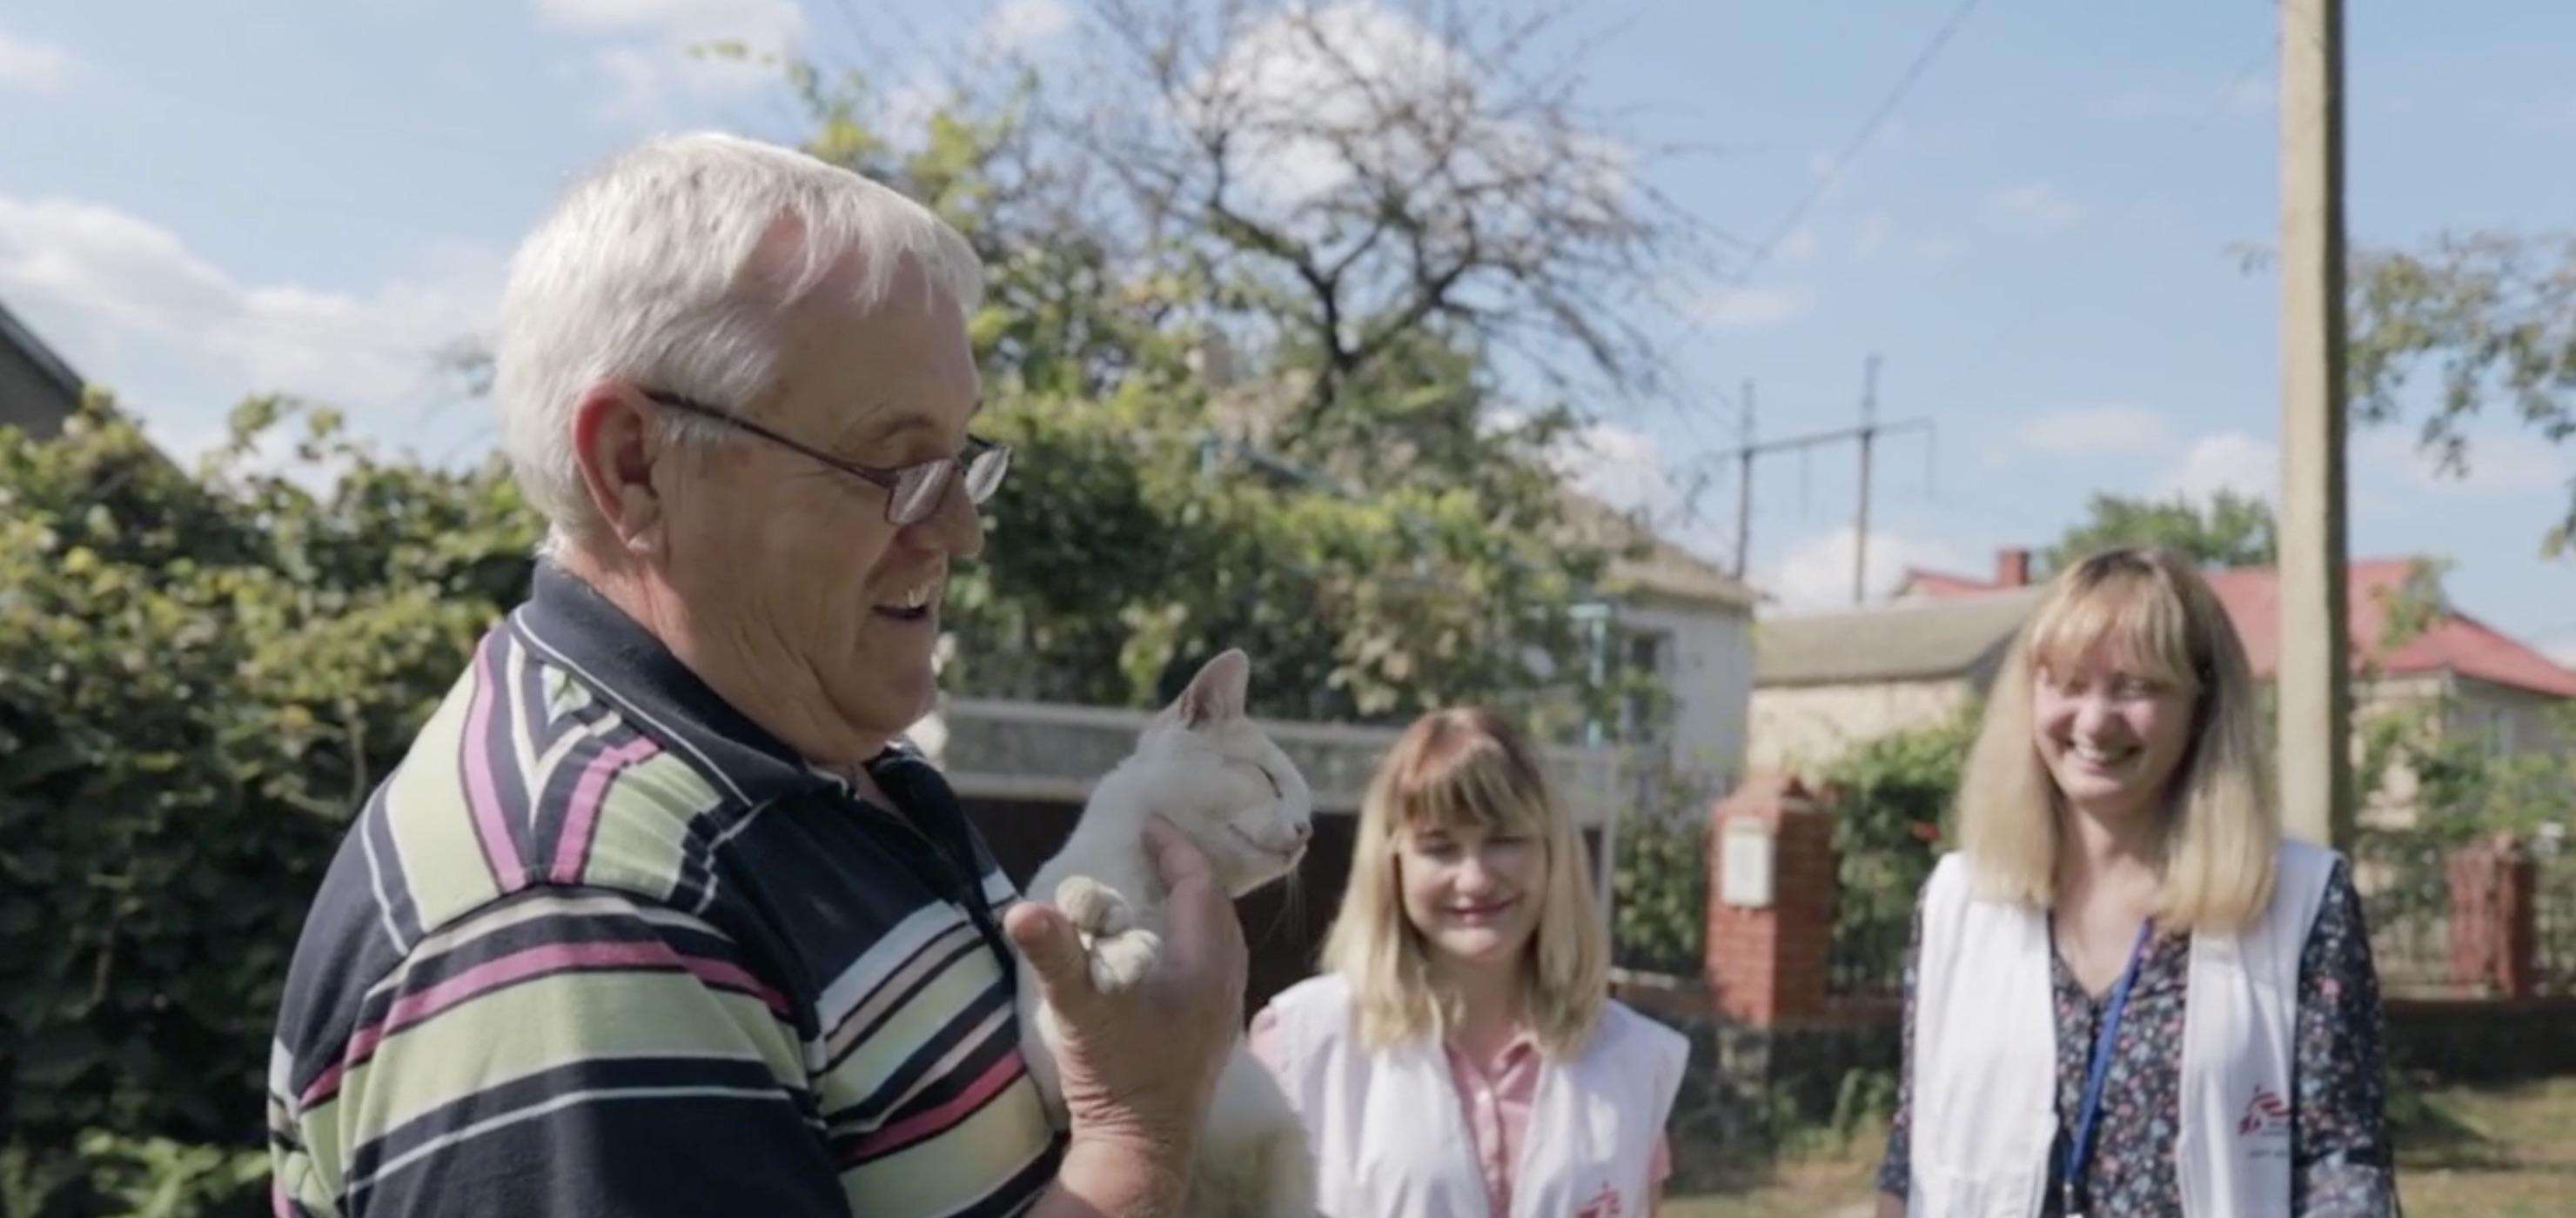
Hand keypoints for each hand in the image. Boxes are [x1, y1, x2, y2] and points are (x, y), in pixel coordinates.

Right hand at [1009, 816, 1245, 1209]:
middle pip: (1217, 904)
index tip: (1148, 822)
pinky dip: (1194, 934)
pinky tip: (1162, 942)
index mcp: (1205, 962)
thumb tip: (1022, 908)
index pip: (1199, 883)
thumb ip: (1053, 956)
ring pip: (1220, 934)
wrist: (1141, 1147)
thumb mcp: (1078, 1011)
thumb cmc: (1115, 1075)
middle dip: (1187, 869)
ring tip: (1159, 883)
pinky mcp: (1215, 1030)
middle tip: (1153, 845)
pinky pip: (1216, 959)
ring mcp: (1225, 1006)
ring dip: (1193, 903)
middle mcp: (1227, 979)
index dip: (1175, 847)